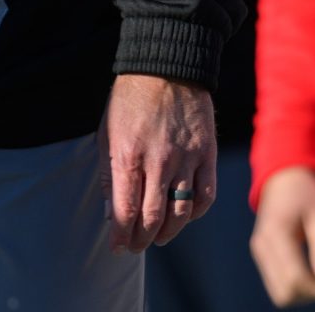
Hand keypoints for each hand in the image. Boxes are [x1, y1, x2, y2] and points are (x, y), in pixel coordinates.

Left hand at [100, 73, 216, 252]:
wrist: (165, 68)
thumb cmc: (129, 102)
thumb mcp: (106, 134)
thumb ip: (108, 175)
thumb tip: (111, 214)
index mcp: (127, 155)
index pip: (125, 211)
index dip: (121, 236)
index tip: (118, 247)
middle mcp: (158, 161)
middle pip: (152, 218)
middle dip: (141, 240)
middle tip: (135, 246)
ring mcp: (186, 159)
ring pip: (181, 213)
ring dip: (168, 232)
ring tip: (158, 237)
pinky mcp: (207, 154)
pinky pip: (206, 195)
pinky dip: (195, 213)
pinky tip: (184, 215)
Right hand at [251, 167, 314, 306]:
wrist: (285, 177)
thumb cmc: (308, 194)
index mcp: (276, 234)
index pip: (296, 280)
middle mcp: (262, 246)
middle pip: (286, 293)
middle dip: (312, 294)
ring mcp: (259, 252)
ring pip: (280, 294)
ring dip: (304, 293)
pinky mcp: (262, 255)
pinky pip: (278, 285)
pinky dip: (297, 287)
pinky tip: (314, 276)